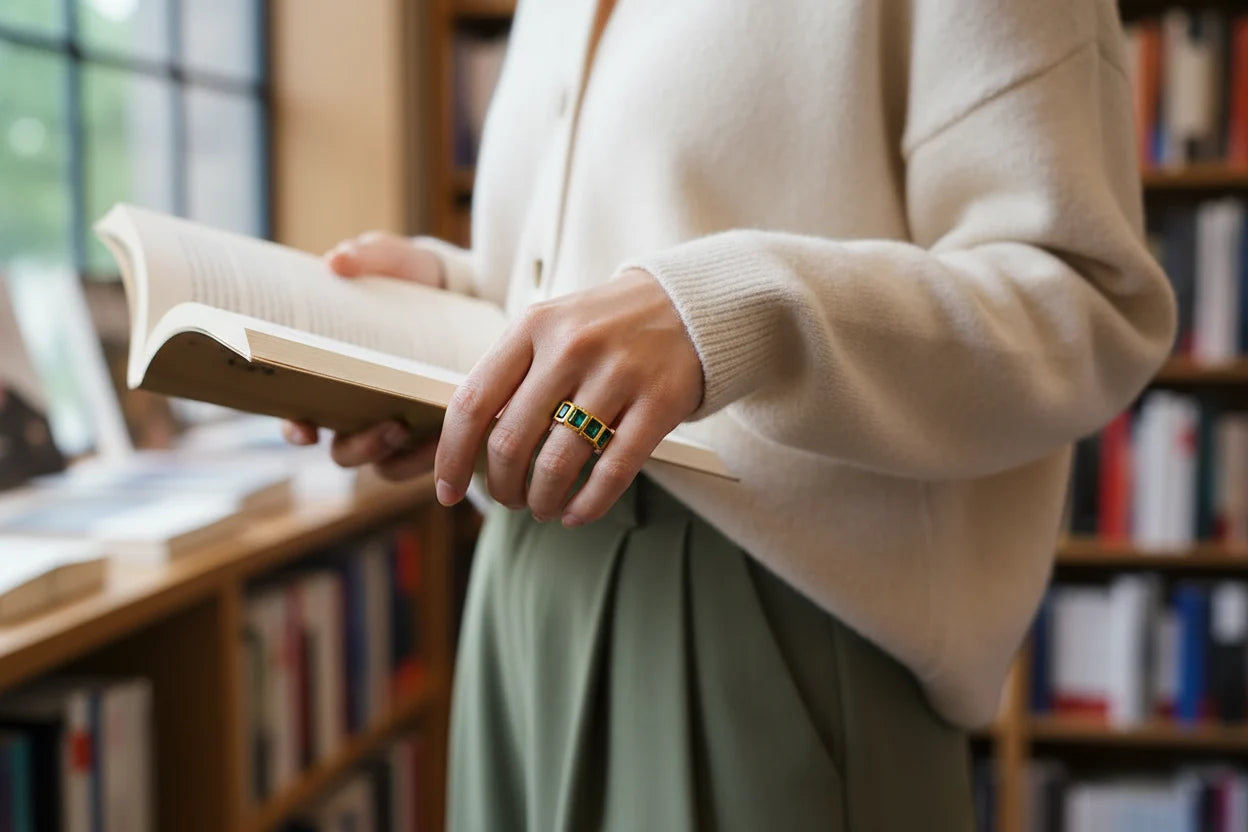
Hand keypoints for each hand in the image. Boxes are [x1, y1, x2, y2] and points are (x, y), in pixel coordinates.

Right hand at [281, 231, 443, 479]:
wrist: (469, 290)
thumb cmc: (416, 277)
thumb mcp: (397, 260)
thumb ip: (369, 256)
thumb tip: (335, 262)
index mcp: (334, 376)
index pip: (300, 416)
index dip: (295, 429)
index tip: (304, 428)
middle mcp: (361, 410)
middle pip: (344, 451)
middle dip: (359, 448)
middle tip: (388, 427)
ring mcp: (398, 425)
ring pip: (384, 464)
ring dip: (397, 456)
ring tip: (415, 430)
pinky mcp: (435, 431)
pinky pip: (427, 462)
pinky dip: (434, 456)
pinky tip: (452, 439)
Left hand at [434, 269, 703, 525]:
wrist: (691, 304)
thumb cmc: (605, 327)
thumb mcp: (551, 328)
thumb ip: (512, 374)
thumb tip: (466, 446)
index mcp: (533, 326)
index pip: (472, 402)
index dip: (451, 456)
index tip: (447, 491)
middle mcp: (571, 346)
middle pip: (510, 441)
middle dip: (502, 486)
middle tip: (509, 499)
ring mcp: (618, 373)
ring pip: (558, 462)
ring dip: (542, 500)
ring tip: (543, 508)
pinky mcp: (659, 402)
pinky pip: (612, 470)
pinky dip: (588, 504)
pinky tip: (576, 514)